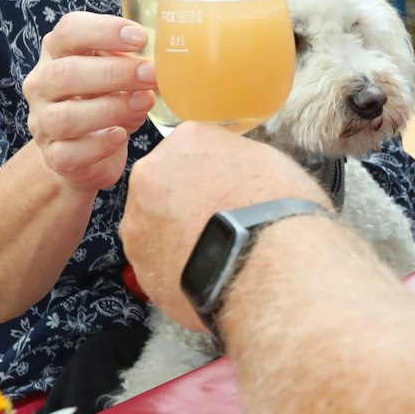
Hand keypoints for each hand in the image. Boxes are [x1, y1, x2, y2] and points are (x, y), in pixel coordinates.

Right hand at [21, 13, 158, 194]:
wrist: (86, 151)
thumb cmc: (106, 99)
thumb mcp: (118, 73)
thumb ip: (132, 61)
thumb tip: (168, 59)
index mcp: (58, 53)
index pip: (69, 31)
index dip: (104, 31)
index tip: (141, 38)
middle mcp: (42, 85)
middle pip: (65, 74)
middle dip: (114, 73)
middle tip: (152, 75)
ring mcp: (43, 123)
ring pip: (65, 117)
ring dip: (111, 109)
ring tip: (144, 103)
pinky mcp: (54, 156)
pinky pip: (70, 153)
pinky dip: (99, 145)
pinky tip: (121, 135)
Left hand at [121, 122, 328, 329]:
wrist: (264, 264)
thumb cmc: (276, 210)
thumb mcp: (269, 163)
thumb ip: (237, 160)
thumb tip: (234, 174)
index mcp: (187, 140)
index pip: (193, 148)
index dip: (212, 172)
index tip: (226, 188)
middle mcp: (151, 173)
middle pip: (165, 183)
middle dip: (186, 201)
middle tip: (216, 220)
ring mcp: (138, 221)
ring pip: (155, 224)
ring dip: (177, 234)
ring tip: (212, 253)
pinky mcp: (139, 264)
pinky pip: (157, 261)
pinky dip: (175, 266)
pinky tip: (205, 273)